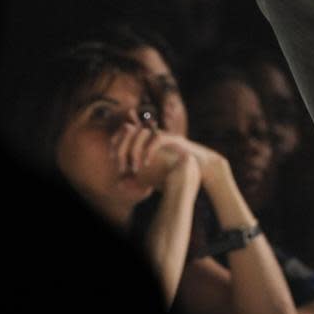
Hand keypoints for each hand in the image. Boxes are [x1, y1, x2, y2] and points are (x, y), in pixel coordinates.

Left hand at [111, 123, 226, 190]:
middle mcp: (157, 134)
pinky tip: (146, 165)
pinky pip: (158, 140)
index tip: (111, 156)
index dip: (117, 141)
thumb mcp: (154, 175)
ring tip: (134, 168)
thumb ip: (137, 177)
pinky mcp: (175, 140)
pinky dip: (149, 151)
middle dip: (122, 147)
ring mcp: (166, 136)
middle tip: (120, 165)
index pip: (128, 131)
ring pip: (143, 134)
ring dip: (135, 150)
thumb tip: (119, 184)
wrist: (202, 169)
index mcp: (150, 140)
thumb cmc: (178, 172)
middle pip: (132, 130)